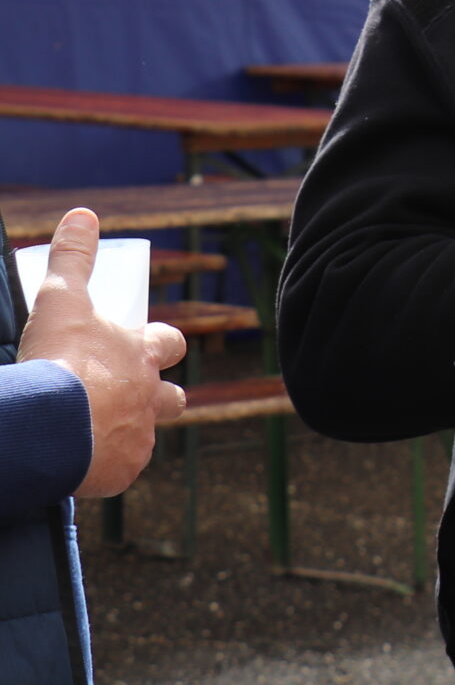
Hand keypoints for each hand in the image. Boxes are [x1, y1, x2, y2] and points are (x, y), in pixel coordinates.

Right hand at [18, 209, 187, 498]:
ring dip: (131, 431)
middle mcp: (152, 394)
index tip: (144, 343)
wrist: (50, 422)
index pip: (169, 342)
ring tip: (99, 432)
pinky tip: (82, 462)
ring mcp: (142, 434)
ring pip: (149, 434)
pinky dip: (106, 465)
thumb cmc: (60, 358)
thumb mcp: (61, 299)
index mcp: (143, 353)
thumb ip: (72, 257)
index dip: (159, 342)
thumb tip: (83, 214)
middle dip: (160, 395)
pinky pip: (122, 469)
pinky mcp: (124, 470)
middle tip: (127, 396)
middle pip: (173, 396)